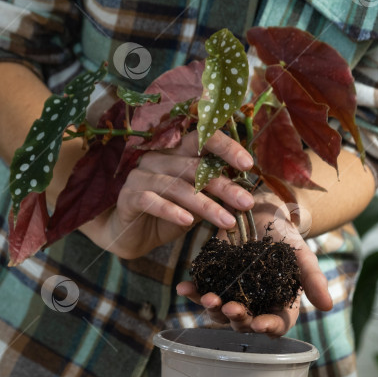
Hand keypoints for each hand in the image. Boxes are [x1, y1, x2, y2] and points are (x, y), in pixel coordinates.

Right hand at [92, 129, 255, 258]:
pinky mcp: (128, 196)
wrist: (133, 237)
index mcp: (177, 153)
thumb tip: (244, 194)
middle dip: (224, 186)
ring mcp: (141, 176)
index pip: (202, 139)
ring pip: (177, 187)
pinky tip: (187, 222)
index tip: (248, 164)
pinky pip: (151, 201)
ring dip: (205, 205)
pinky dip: (171, 211)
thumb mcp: (195, 205)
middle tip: (247, 202)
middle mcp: (158, 158)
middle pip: (194, 167)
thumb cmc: (168, 216)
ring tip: (227, 221)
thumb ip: (213, 194)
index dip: (225, 147)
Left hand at [176, 195, 332, 336]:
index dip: (268, 328)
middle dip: (236, 318)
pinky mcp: (213, 280)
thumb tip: (328, 306)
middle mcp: (254, 305)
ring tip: (206, 298)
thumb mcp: (302, 254)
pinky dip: (191, 292)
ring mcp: (232, 293)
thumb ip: (313, 279)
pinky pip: (201, 291)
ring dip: (212, 308)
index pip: (276, 325)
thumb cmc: (285, 235)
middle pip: (244, 323)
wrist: (258, 211)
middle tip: (230, 308)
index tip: (260, 324)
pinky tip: (183, 288)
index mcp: (279, 304)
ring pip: (219, 311)